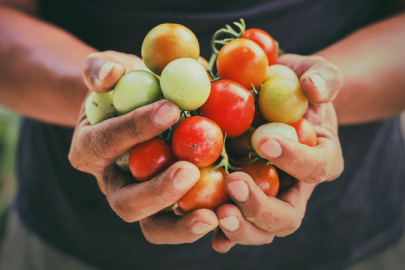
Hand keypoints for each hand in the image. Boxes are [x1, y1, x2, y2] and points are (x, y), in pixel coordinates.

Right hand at [69, 51, 217, 244]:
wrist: (139, 108)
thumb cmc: (126, 89)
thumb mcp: (109, 69)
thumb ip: (101, 69)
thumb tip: (112, 75)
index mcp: (90, 151)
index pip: (107, 143)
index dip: (135, 128)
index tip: (171, 109)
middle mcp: (114, 184)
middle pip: (127, 203)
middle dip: (157, 191)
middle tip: (189, 171)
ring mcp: (143, 200)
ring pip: (154, 227)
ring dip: (183, 225)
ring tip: (213, 215)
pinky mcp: (170, 206)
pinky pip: (183, 224)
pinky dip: (204, 223)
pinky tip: (230, 214)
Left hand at [212, 54, 343, 251]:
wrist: (272, 97)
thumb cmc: (294, 85)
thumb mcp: (314, 71)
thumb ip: (323, 76)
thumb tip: (313, 88)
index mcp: (320, 159)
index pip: (315, 168)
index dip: (294, 159)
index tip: (265, 140)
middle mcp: (294, 187)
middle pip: (287, 216)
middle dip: (261, 207)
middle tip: (234, 183)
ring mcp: (266, 196)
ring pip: (260, 229)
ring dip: (239, 227)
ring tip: (215, 213)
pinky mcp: (241, 197)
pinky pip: (233, 221)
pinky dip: (220, 232)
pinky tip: (203, 225)